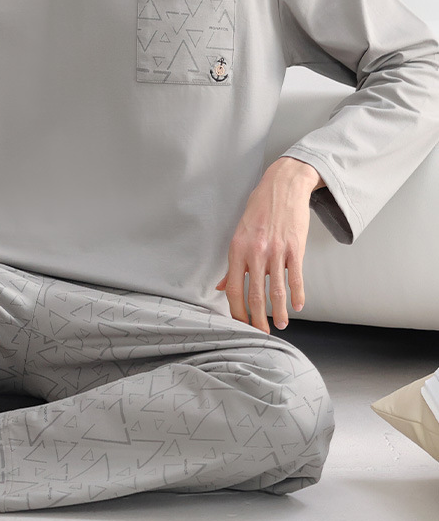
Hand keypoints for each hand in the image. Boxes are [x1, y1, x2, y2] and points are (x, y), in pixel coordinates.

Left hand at [215, 157, 323, 332]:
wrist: (283, 185)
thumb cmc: (259, 208)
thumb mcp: (239, 232)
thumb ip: (233, 262)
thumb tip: (222, 286)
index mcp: (238, 248)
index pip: (234, 288)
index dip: (236, 310)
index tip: (240, 324)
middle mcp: (256, 251)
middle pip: (254, 294)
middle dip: (257, 319)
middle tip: (260, 334)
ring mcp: (277, 251)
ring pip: (277, 290)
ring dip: (278, 312)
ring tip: (280, 325)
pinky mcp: (296, 248)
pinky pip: (296, 277)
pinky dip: (297, 295)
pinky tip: (297, 307)